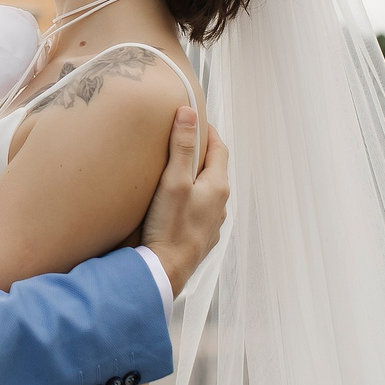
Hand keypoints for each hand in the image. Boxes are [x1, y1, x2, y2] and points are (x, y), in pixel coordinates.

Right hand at [139, 108, 229, 293]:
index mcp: (217, 187)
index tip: (194, 119)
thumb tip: (188, 113)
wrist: (164, 271)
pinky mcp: (200, 238)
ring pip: (206, 193)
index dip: (207, 131)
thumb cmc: (169, 227)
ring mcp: (211, 223)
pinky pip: (198, 211)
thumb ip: (183, 147)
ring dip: (195, 179)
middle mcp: (220, 205)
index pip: (219, 149)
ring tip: (175, 171)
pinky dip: (189, 200)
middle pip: (213, 170)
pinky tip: (173, 204)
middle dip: (200, 154)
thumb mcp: (174, 181)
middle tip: (181, 140)